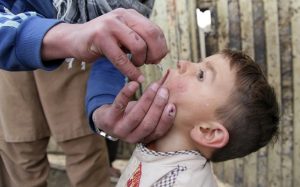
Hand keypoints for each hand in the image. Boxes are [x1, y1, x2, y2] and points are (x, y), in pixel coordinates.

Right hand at [42, 8, 167, 81]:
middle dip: (156, 53)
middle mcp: (122, 16)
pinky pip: (121, 58)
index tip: (158, 58)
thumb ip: (141, 40)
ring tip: (137, 65)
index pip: (155, 29)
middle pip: (151, 34)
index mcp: (131, 15)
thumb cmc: (104, 41)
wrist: (75, 39)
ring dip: (141, 61)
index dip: (161, 46)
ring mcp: (110, 25)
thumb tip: (161, 53)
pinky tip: (135, 77)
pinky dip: (131, 71)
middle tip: (151, 63)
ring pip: (138, 45)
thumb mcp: (125, 36)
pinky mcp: (100, 37)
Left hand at [92, 81, 175, 143]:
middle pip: (148, 124)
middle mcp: (132, 138)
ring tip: (154, 86)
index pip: (158, 132)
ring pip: (135, 116)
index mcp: (144, 138)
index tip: (172, 105)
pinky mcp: (108, 119)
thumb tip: (172, 90)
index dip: (166, 119)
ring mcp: (119, 130)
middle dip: (157, 107)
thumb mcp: (144, 118)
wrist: (105, 120)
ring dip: (147, 99)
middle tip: (164, 91)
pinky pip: (119, 105)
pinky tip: (134, 84)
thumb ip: (156, 110)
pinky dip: (126, 93)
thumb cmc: (131, 116)